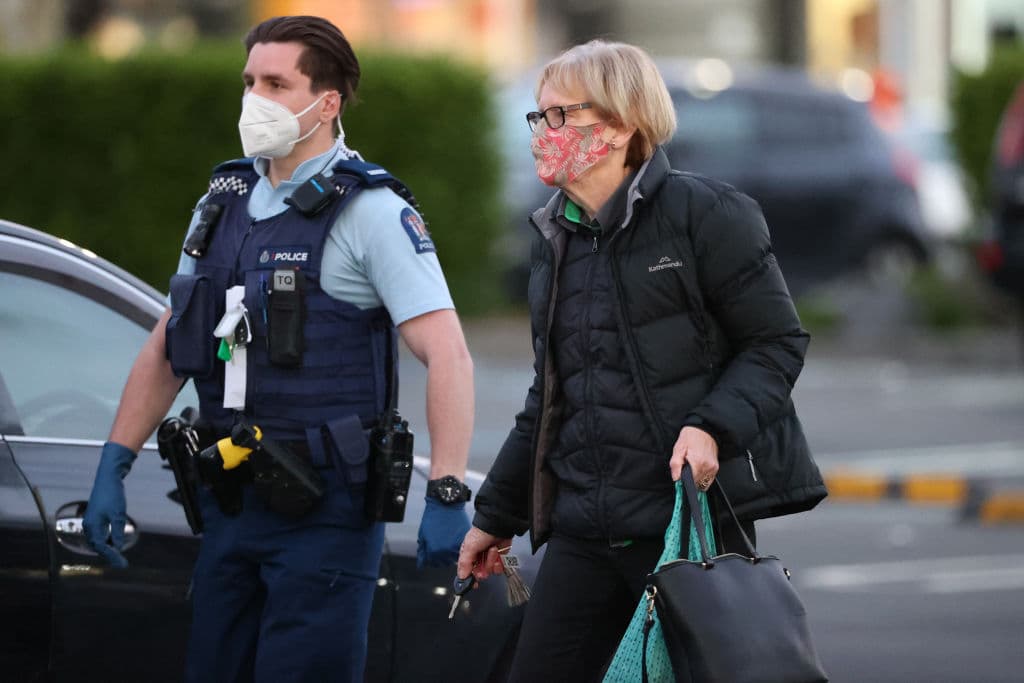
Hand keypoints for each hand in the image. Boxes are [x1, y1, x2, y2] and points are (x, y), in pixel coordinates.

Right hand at [83, 441, 136, 568]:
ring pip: (98, 540)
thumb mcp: (118, 514)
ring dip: (108, 549)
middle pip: (98, 546)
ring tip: (119, 558)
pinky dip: (107, 540)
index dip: (112, 556)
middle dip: (109, 555)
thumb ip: (118, 531)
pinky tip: (115, 543)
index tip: (122, 564)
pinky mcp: (95, 518)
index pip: (101, 547)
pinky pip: (99, 534)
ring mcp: (91, 521)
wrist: (108, 479)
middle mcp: (88, 525)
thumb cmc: (113, 495)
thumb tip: (119, 548)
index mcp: (92, 526)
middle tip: (122, 564)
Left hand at [417, 498, 470, 568]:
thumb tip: (422, 562)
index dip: (430, 560)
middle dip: (439, 558)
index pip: (432, 563)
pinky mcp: (464, 540)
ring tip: (445, 543)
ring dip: (448, 554)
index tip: (430, 556)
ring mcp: (456, 546)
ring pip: (452, 557)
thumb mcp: (423, 535)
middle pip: (443, 563)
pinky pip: (459, 548)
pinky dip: (455, 547)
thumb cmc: (433, 516)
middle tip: (437, 548)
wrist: (446, 504)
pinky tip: (451, 540)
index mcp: (434, 550)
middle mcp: (447, 551)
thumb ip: (423, 551)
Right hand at [456, 526, 509, 582]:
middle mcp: (478, 559)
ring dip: (492, 561)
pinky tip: (498, 554)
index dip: (469, 580)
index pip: (466, 572)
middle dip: (483, 569)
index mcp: (468, 556)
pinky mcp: (499, 559)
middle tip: (483, 563)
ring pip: (490, 571)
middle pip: (479, 574)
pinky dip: (500, 563)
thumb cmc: (482, 532)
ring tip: (492, 550)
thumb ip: (464, 563)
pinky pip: (499, 568)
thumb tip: (461, 576)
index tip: (473, 584)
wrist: (498, 525)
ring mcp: (489, 559)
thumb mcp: (469, 547)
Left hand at [669, 426, 718, 488]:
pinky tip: (698, 467)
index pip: (690, 483)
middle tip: (686, 467)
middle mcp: (707, 467)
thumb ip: (675, 465)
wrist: (703, 429)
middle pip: (696, 483)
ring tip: (693, 466)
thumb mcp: (678, 448)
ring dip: (696, 478)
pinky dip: (702, 476)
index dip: (683, 481)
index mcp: (698, 463)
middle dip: (689, 478)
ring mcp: (713, 468)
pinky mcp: (716, 467)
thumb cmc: (691, 436)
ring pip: (702, 483)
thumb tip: (676, 478)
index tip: (681, 476)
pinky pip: (708, 479)